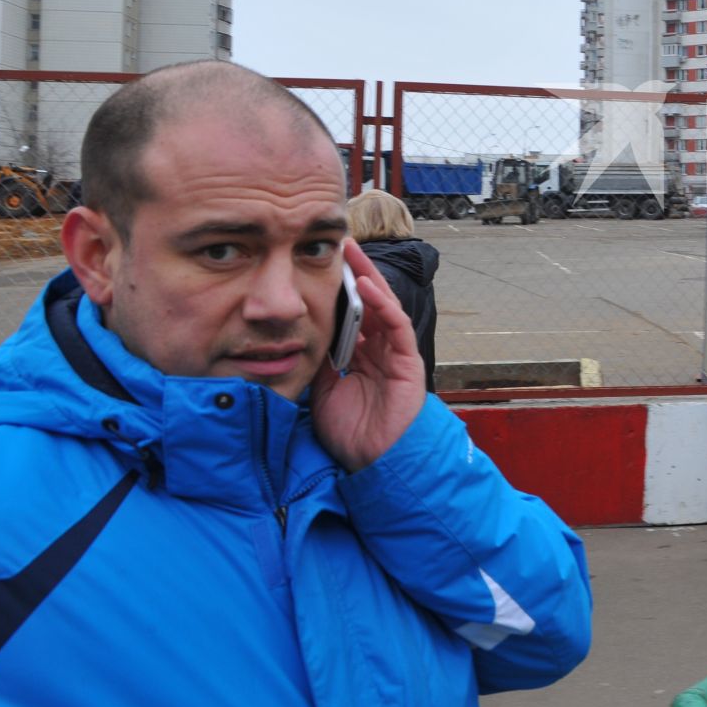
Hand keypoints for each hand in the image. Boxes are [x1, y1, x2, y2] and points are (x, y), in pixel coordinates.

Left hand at [312, 240, 426, 473]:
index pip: (347, 312)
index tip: (316, 262)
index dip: (335, 288)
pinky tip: (368, 284)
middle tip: (338, 243)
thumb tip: (297, 335)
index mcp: (358, 355)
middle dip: (353, 271)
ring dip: (368, 276)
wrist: (376, 464)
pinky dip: (383, 303)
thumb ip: (317, 362)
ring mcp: (395, 353)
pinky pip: (397, 325)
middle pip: (366, 301)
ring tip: (351, 251)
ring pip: (383, 305)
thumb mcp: (321, 391)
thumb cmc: (352, 434)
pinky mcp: (408, 360)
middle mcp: (378, 348)